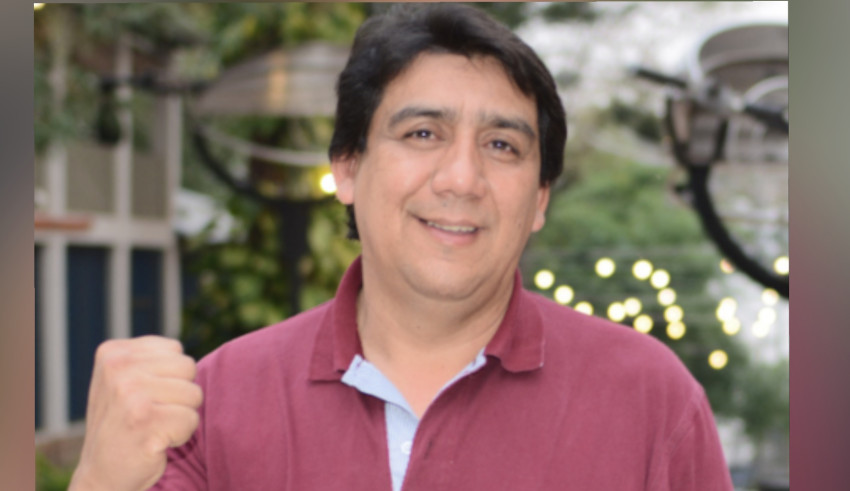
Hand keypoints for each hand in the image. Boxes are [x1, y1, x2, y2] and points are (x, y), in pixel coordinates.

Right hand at [69, 336, 202, 490]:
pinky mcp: (145, 421)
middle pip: (188, 367)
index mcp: (114, 353)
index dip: (171, 377)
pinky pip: (191, 419)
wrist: (102, 474)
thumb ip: (152, 359)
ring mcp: (130, 394)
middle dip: (180, 394)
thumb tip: (184, 355)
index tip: (145, 396)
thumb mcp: (126, 380)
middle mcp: (118, 369)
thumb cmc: (124, 424)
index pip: (176, 350)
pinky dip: (181, 435)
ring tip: (154, 426)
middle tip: (153, 413)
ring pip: (194, 394)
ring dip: (181, 415)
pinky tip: (155, 442)